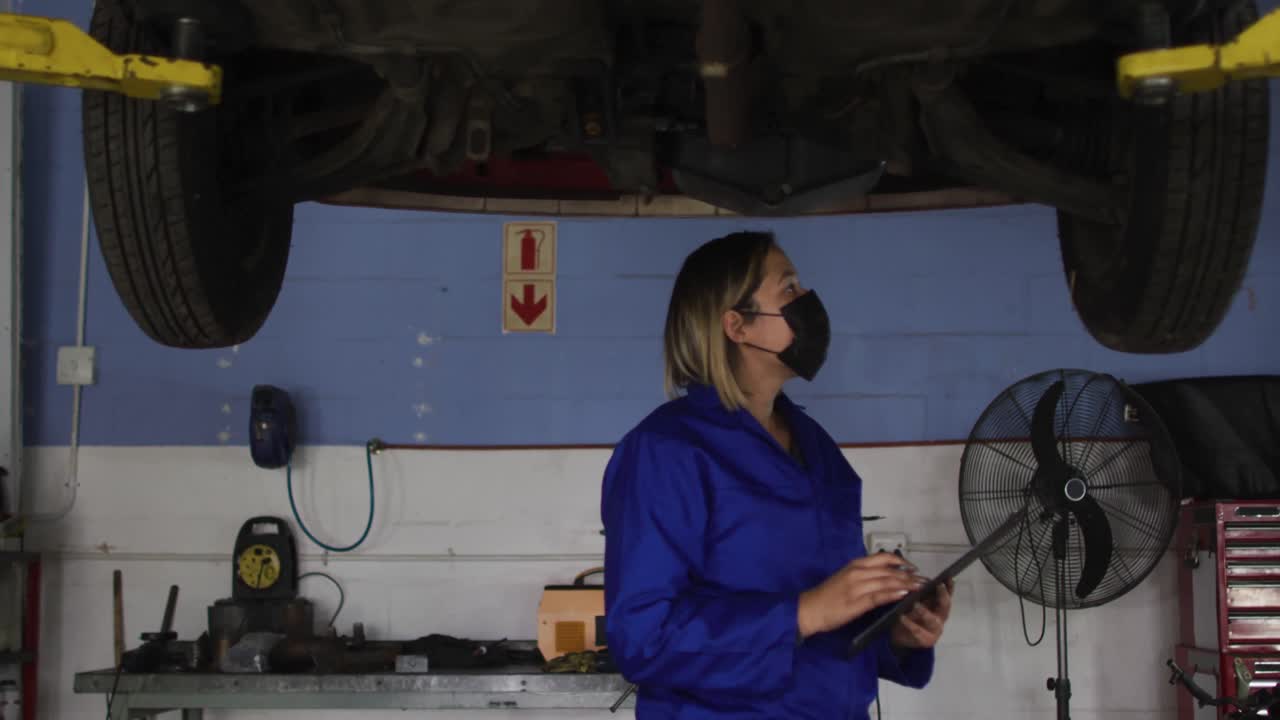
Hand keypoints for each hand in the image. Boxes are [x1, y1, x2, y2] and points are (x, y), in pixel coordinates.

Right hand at [797, 552, 924, 638]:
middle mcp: (858, 572)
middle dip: (909, 575)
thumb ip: (863, 576)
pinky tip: (904, 594)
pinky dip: (893, 594)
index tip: (912, 567)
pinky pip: (879, 596)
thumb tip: (884, 577)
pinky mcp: (857, 602)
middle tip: (924, 580)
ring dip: (906, 584)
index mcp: (855, 565)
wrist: (810, 609)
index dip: (900, 561)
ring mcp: (858, 586)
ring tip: (920, 587)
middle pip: (889, 570)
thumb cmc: (827, 595)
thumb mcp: (845, 579)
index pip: (882, 558)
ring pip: (887, 582)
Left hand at [890, 578, 953, 649]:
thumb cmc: (909, 614)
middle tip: (938, 586)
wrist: (900, 636)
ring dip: (924, 611)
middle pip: (945, 606)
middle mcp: (940, 617)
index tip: (948, 577)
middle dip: (943, 595)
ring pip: (932, 620)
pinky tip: (902, 617)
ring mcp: (935, 630)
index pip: (947, 594)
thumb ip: (918, 591)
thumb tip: (915, 575)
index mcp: (939, 606)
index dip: (949, 586)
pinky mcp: (926, 640)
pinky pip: (918, 631)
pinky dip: (910, 624)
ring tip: (915, 604)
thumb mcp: (914, 600)